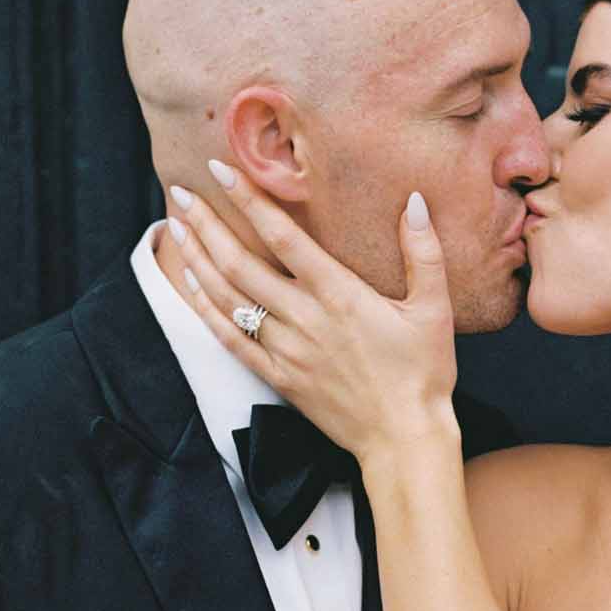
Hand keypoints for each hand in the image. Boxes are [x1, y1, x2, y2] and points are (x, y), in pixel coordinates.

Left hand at [168, 168, 456, 465]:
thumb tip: (415, 202)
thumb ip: (424, 253)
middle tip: (181, 193)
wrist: (404, 440)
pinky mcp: (279, 377)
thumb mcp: (434, 310)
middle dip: (206, 224)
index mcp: (340, 295)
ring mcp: (287, 350)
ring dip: (197, 259)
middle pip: (240, 263)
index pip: (283, 236)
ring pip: (228, 297)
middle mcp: (305, 319)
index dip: (249, 200)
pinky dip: (206, 309)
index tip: (221, 170)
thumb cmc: (424, 374)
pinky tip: (190, 284)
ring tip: (176, 228)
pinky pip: (231, 340)